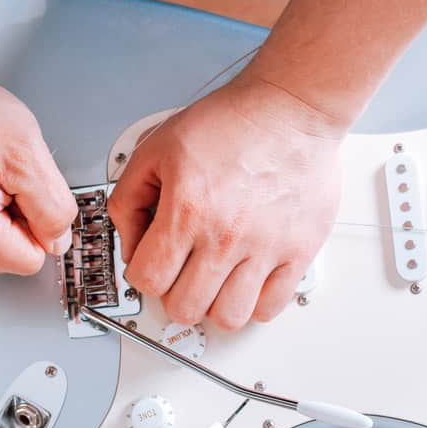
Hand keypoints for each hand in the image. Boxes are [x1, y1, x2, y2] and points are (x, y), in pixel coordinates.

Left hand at [107, 76, 344, 329]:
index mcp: (187, 211)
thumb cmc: (233, 122)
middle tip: (182, 275)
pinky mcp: (298, 251)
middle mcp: (226, 236)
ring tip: (215, 283)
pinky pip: (270, 306)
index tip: (153, 265)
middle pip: (186, 308)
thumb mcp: (157, 147)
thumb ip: (129, 197)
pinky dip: (254, 304)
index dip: (143, 275)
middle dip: (175, 295)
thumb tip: (131, 242)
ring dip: (214, 306)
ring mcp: (265, 248)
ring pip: (228, 318)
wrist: (291, 109)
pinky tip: (247, 282)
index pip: (148, 281)